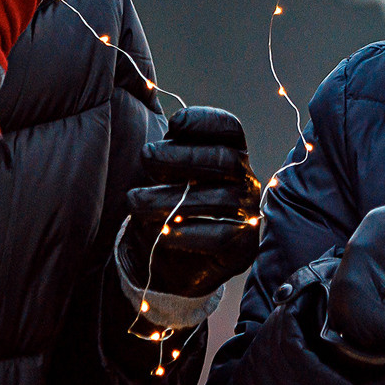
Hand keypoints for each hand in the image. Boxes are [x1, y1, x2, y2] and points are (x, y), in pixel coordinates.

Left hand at [119, 107, 261, 298]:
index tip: (172, 124)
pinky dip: (186, 233)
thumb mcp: (162, 174)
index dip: (204, 121)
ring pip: (221, 200)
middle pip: (226, 160)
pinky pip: (221, 236)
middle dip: (183, 156)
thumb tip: (150, 121)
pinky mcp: (243, 249)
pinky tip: (159, 231)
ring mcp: (248, 215)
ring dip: (171, 198)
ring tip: (136, 200)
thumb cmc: (166, 206)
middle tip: (146, 156)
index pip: (229, 129)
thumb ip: (163, 150)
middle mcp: (246, 181)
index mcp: (230, 155)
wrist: (170, 263)